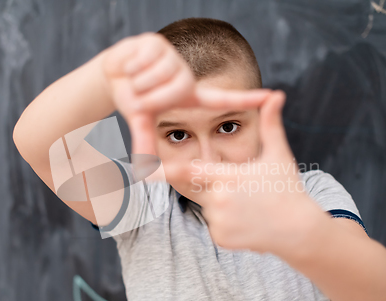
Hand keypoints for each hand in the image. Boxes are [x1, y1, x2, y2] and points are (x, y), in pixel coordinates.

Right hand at [102, 32, 271, 154]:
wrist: (111, 74)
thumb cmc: (132, 98)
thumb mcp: (141, 121)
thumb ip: (145, 143)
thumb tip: (142, 172)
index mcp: (189, 95)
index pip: (222, 99)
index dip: (247, 98)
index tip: (273, 96)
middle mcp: (185, 76)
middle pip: (171, 91)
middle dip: (147, 97)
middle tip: (140, 93)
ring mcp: (172, 57)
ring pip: (156, 76)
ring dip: (137, 82)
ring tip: (135, 78)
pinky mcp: (157, 42)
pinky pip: (144, 60)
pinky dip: (130, 66)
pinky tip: (130, 64)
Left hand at [173, 91, 325, 252]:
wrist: (299, 231)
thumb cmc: (288, 189)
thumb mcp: (278, 155)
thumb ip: (271, 124)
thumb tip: (277, 94)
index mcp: (227, 176)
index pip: (186, 171)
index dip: (162, 169)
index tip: (139, 168)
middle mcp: (217, 200)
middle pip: (200, 186)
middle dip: (216, 184)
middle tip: (244, 190)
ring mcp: (218, 221)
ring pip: (208, 206)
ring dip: (222, 204)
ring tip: (250, 207)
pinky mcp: (220, 238)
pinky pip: (214, 225)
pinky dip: (226, 222)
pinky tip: (249, 221)